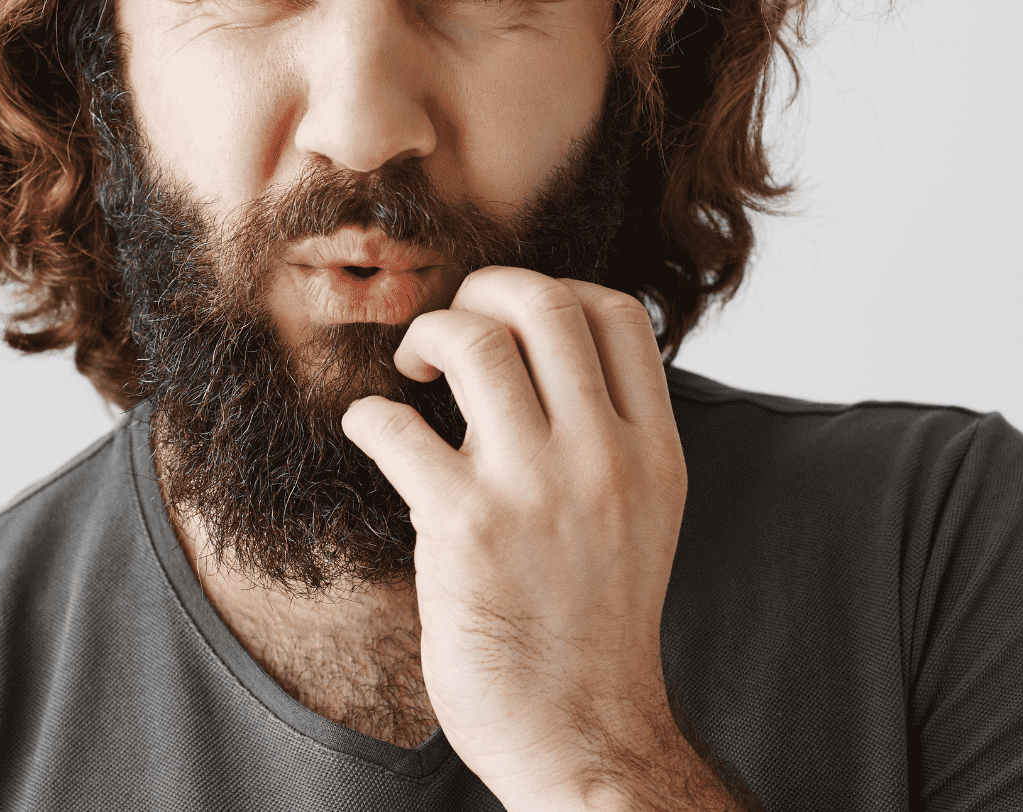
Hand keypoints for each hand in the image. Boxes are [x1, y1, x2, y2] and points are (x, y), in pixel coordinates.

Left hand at [341, 268, 735, 810]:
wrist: (580, 731)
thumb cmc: (591, 625)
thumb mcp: (639, 516)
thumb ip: (607, 437)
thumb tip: (544, 358)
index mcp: (653, 451)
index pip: (615, 313)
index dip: (552, 291)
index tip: (512, 320)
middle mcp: (603, 458)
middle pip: (542, 304)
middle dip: (482, 290)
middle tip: (450, 331)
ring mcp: (535, 489)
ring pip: (473, 342)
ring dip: (427, 337)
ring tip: (413, 374)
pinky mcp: (464, 526)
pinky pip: (395, 425)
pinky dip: (369, 417)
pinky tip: (373, 436)